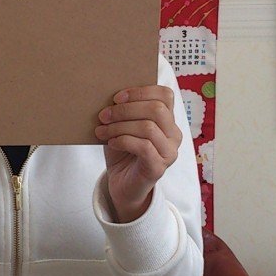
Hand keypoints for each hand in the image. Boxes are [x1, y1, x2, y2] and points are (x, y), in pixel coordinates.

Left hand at [94, 85, 181, 222]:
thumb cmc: (122, 152)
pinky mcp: (159, 167)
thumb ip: (124, 111)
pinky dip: (123, 140)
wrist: (122, 184)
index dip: (140, 91)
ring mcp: (169, 152)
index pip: (164, 95)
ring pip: (148, 127)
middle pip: (157, 109)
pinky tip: (111, 142)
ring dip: (120, 126)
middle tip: (103, 115)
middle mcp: (174, 134)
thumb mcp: (123, 126)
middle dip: (126, 109)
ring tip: (102, 131)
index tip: (116, 98)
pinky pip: (144, 147)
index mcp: (167, 119)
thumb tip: (110, 97)